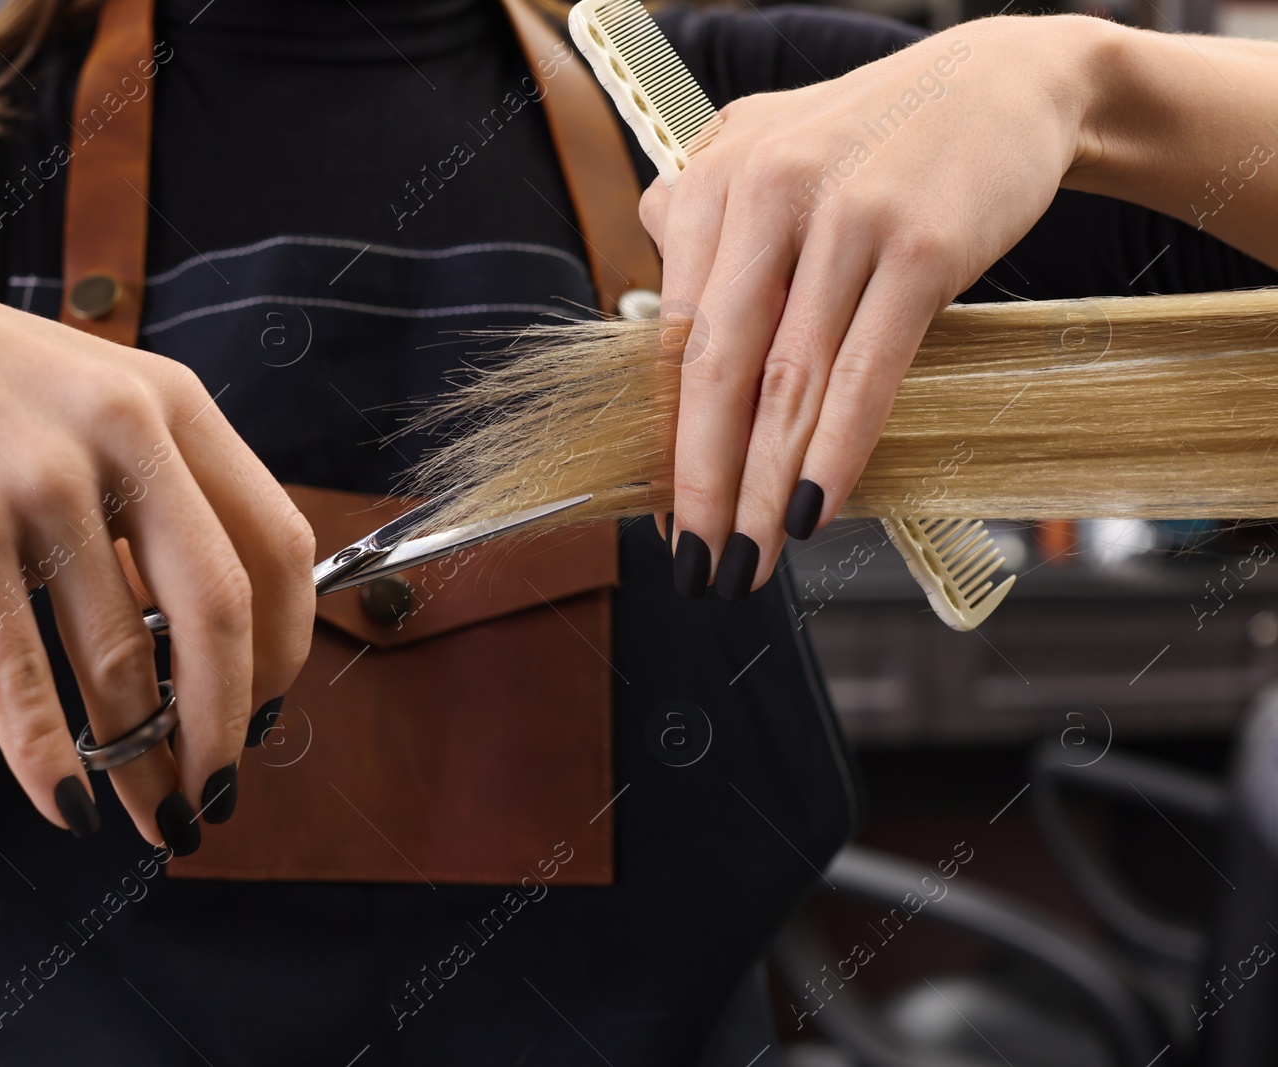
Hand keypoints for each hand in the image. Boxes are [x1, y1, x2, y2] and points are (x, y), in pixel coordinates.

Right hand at [0, 250, 314, 851]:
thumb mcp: (96, 400)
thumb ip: (166, 490)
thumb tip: (224, 638)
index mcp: (175, 404)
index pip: (280, 545)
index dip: (287, 645)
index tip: (269, 704)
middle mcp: (123, 434)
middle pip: (219, 614)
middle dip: (227, 724)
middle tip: (219, 790)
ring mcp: (39, 480)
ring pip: (119, 658)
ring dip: (141, 758)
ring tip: (151, 813)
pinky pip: (21, 672)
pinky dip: (47, 756)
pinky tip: (66, 803)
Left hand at [639, 15, 1102, 596]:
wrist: (1008, 82)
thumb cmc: (877, 138)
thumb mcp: (769, 153)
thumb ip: (703, 227)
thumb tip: (656, 318)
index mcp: (714, 182)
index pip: (673, 339)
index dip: (665, 439)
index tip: (664, 515)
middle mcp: (767, 193)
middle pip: (715, 368)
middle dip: (698, 484)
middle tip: (693, 566)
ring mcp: (846, 220)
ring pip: (788, 381)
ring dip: (759, 488)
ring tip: (747, 561)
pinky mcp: (922, 248)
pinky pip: (866, 372)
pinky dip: (835, 451)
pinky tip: (810, 510)